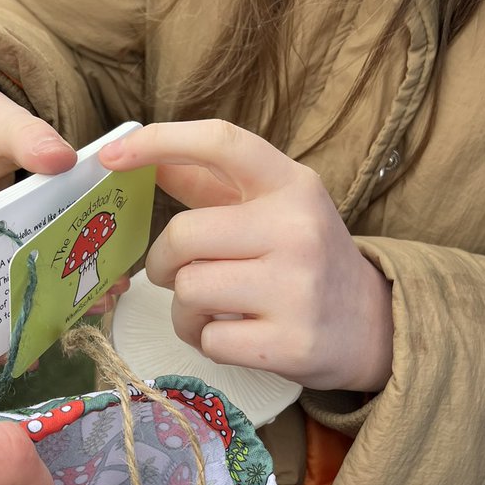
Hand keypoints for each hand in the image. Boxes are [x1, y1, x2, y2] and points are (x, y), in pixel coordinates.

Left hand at [101, 120, 393, 391]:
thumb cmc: (307, 260)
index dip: (159, 141)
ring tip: (210, 310)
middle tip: (175, 273)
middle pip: (182, 236)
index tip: (114, 157)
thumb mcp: (275, 209)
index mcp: (292, 186)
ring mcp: (297, 289)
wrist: (371, 325)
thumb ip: (213, 186)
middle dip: (163, 262)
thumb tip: (148, 160)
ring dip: (184, 308)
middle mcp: (298, 230)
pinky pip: (208, 340)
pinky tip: (232, 335)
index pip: (221, 142)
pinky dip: (207, 341)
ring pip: (188, 291)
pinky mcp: (291, 343)